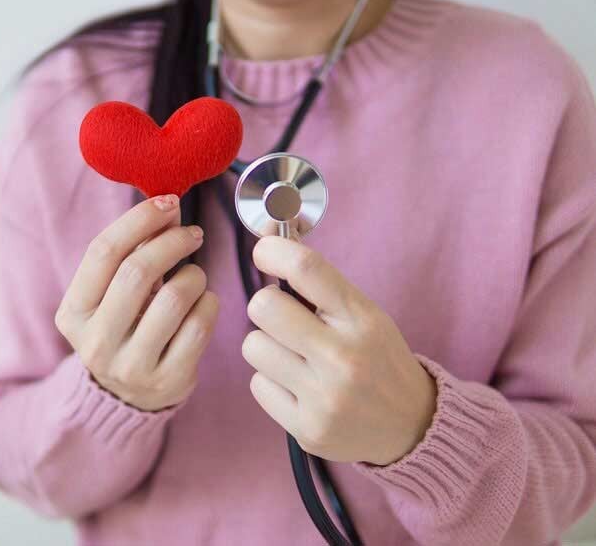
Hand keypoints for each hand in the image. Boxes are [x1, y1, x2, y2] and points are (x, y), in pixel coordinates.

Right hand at [55, 194, 218, 411]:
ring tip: (194, 275)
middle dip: (172, 242)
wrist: (129, 396)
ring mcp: (131, 366)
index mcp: (73, 313)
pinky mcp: (167, 381)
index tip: (168, 203)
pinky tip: (204, 302)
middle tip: (193, 233)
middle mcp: (95, 342)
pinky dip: (209, 303)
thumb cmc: (124, 327)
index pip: (103, 252)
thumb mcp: (111, 295)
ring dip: (193, 275)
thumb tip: (167, 207)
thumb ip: (131, 253)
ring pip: (173, 298)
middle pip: (137, 271)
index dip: (139, 220)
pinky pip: (200, 326)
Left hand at [242, 236, 436, 465]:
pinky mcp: (307, 429)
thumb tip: (269, 237)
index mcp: (362, 320)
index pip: (306, 268)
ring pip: (253, 346)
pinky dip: (272, 382)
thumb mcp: (363, 314)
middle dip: (265, 306)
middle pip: (264, 307)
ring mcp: (325, 397)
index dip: (273, 250)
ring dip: (266, 347)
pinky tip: (299, 387)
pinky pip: (257, 385)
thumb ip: (318, 282)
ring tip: (295, 357)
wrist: (413, 427)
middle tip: (282, 317)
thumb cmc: (378, 359)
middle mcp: (344, 357)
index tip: (264, 251)